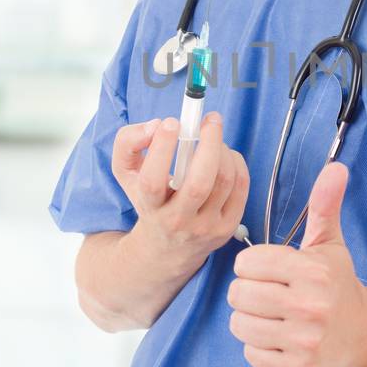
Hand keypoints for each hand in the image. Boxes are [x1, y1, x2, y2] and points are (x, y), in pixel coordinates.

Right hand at [111, 113, 249, 264]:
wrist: (168, 247)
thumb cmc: (149, 200)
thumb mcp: (126, 173)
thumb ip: (128, 143)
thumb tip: (157, 125)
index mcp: (149, 207)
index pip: (153, 181)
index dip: (162, 149)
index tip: (171, 123)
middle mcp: (177, 221)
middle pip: (199, 184)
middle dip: (209, 144)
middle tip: (209, 119)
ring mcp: (206, 227)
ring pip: (224, 181)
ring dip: (223, 149)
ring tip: (214, 136)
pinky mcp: (228, 227)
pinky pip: (240, 187)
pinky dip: (236, 162)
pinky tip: (226, 155)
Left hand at [227, 162, 366, 366]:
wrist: (365, 333)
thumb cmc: (338, 284)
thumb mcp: (329, 243)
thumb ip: (325, 205)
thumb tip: (336, 168)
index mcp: (312, 271)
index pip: (247, 263)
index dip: (253, 266)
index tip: (270, 271)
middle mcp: (309, 306)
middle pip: (238, 295)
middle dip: (247, 293)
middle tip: (268, 295)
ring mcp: (304, 340)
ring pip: (240, 325)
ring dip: (250, 321)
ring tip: (271, 317)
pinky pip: (251, 354)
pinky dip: (259, 348)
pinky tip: (279, 338)